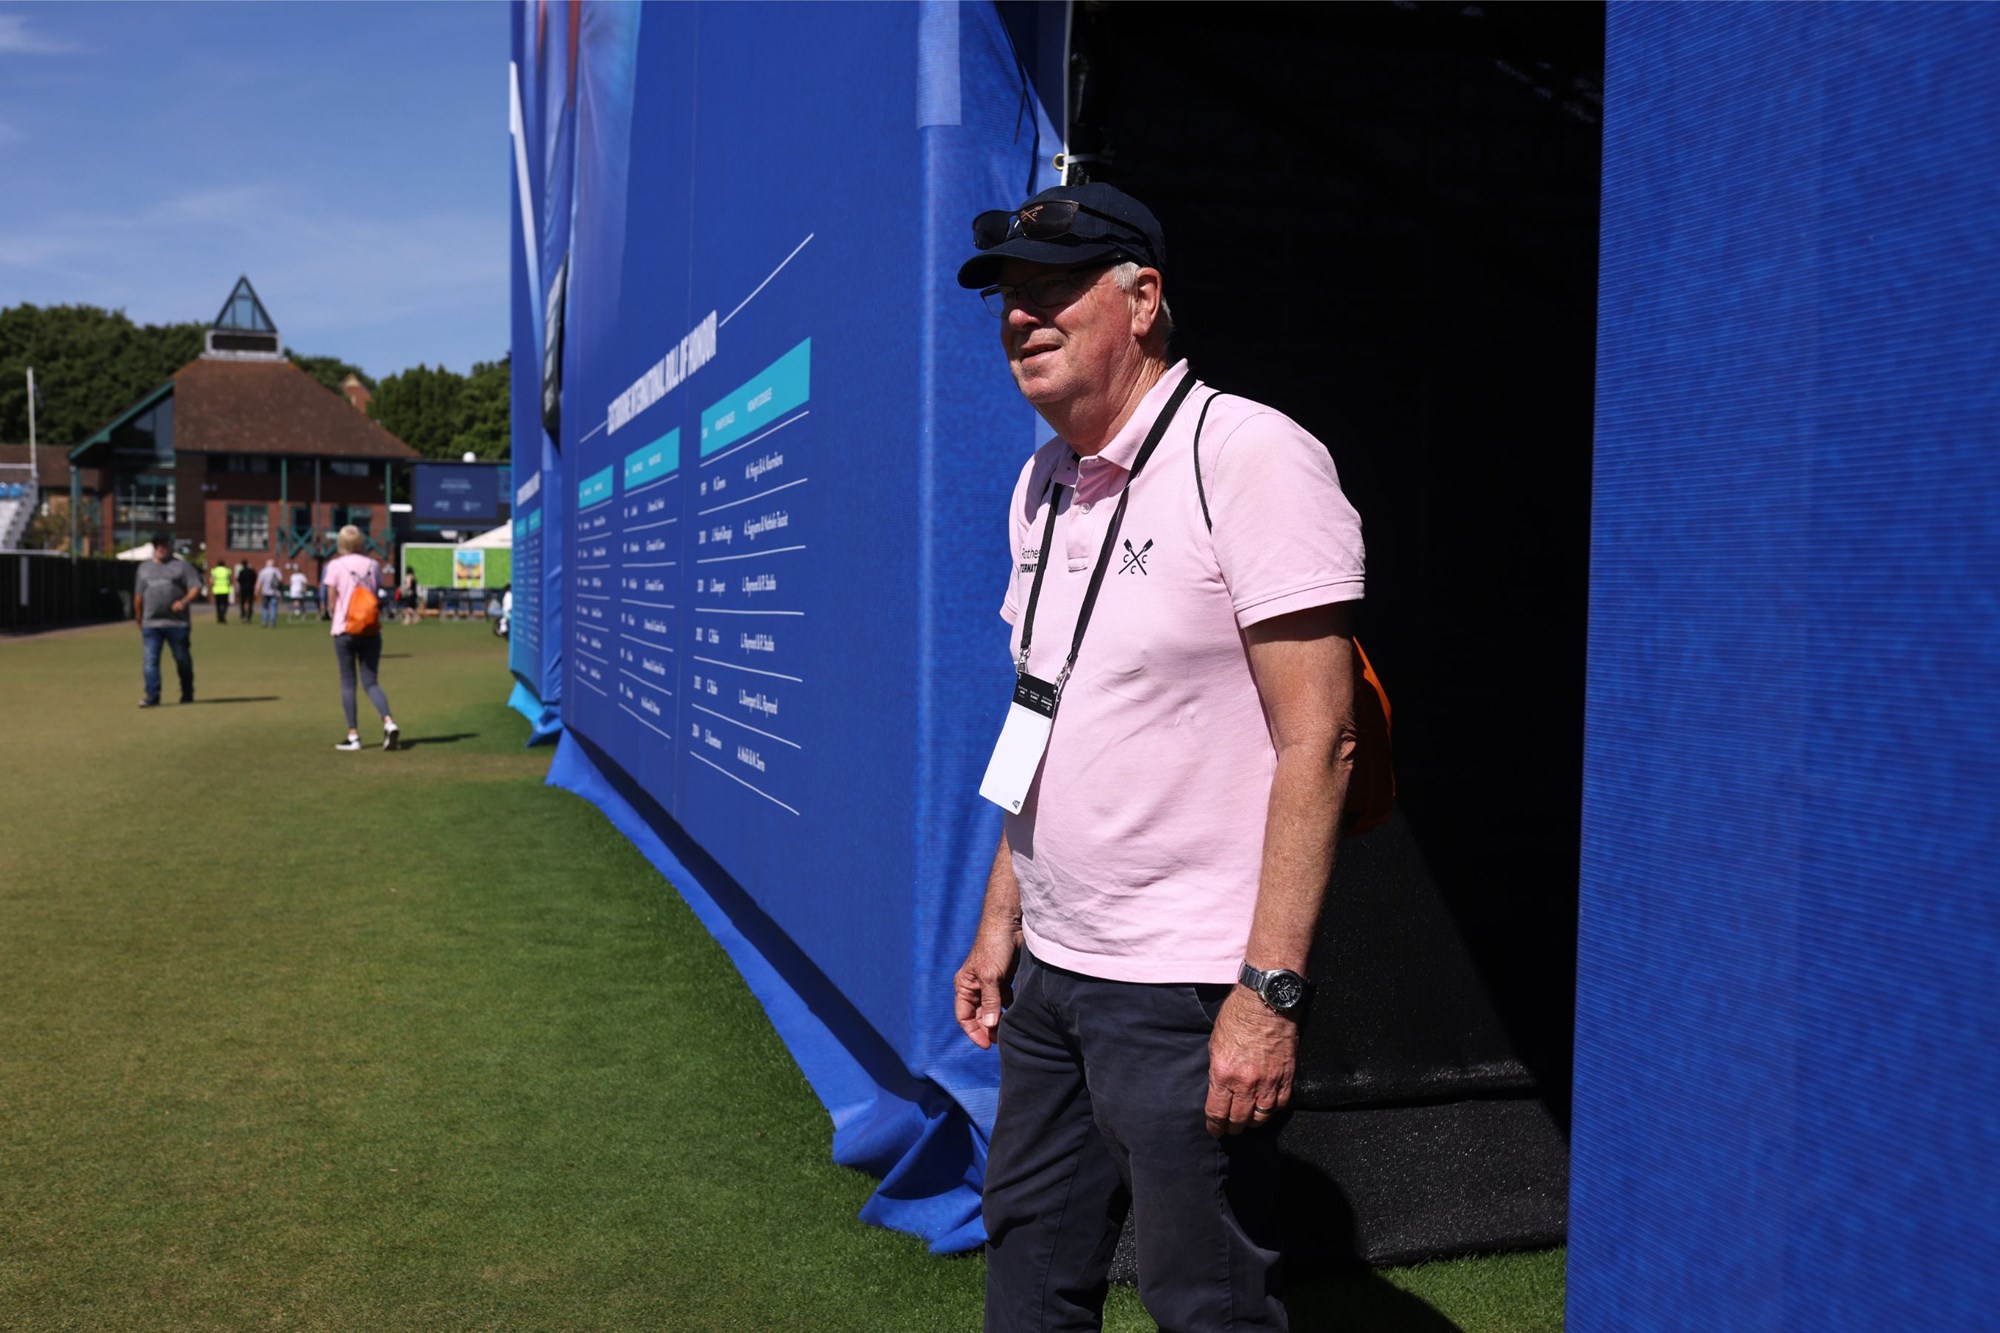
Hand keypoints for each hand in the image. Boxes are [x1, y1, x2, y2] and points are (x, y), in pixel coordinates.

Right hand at [952, 924, 1020, 1048]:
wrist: (1011, 923)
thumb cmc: (994, 946)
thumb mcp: (991, 977)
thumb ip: (990, 1002)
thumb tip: (989, 1027)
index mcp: (964, 985)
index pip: (964, 1017)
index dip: (973, 1032)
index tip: (987, 1045)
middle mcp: (975, 986)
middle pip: (979, 1015)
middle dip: (988, 1029)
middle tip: (1002, 1041)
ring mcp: (991, 983)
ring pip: (993, 1009)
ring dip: (1000, 1020)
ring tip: (1011, 1032)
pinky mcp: (1005, 978)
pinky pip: (1006, 1000)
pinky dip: (1010, 1009)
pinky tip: (1018, 1016)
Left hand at [1204, 987, 1298, 1136]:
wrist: (1266, 1002)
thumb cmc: (1237, 1016)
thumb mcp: (1215, 1043)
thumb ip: (1217, 1070)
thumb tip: (1218, 1088)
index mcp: (1223, 1075)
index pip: (1217, 1113)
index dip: (1215, 1127)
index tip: (1214, 1130)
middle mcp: (1246, 1084)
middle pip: (1239, 1119)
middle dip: (1232, 1128)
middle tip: (1230, 1129)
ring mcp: (1269, 1082)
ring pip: (1261, 1116)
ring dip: (1253, 1122)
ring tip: (1248, 1121)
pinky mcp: (1287, 1076)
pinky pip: (1281, 1104)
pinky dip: (1273, 1110)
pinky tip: (1267, 1108)